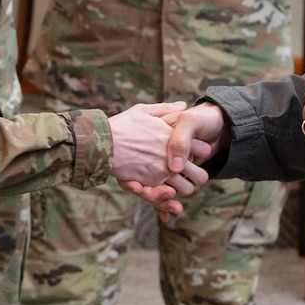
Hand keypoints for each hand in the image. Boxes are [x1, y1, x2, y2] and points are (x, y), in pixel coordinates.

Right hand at [120, 103, 221, 217]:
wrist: (102, 143)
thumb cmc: (121, 126)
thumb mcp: (144, 111)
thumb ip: (166, 109)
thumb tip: (183, 104)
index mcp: (174, 137)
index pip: (202, 149)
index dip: (199, 152)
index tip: (193, 153)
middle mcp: (172, 157)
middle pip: (200, 176)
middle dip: (195, 177)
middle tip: (188, 174)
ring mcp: (162, 172)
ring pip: (186, 190)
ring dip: (182, 189)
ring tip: (175, 185)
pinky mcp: (149, 184)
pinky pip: (166, 197)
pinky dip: (168, 200)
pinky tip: (167, 195)